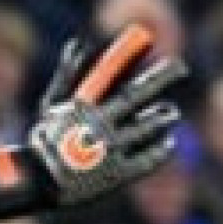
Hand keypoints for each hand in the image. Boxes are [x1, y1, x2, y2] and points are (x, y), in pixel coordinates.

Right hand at [26, 25, 185, 206]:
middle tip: (182, 66)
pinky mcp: (119, 174)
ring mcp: (111, 150)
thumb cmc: (47, 140)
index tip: (151, 40)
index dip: (134, 57)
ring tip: (171, 112)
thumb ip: (66, 74)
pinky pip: (148, 159)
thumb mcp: (51, 105)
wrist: (40, 184)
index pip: (115, 75)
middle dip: (162, 76)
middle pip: (138, 95)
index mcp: (85, 107)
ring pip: (148, 128)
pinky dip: (161, 149)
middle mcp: (101, 125)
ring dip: (163, 116)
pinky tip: (168, 141)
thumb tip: (78, 43)